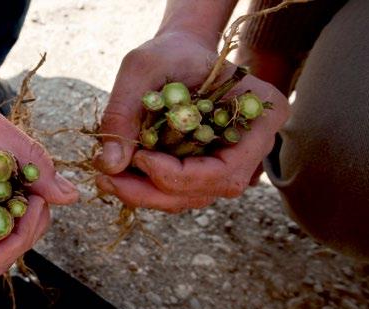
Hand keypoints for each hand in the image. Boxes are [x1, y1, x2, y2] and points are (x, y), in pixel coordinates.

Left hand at [95, 32, 289, 212]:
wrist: (181, 52)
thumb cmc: (168, 51)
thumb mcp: (142, 67)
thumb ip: (124, 111)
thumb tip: (111, 165)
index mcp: (260, 117)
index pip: (227, 169)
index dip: (181, 175)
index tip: (139, 158)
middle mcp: (253, 147)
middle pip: (210, 189)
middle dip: (156, 192)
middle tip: (109, 182)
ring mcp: (233, 161)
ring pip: (193, 196)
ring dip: (147, 195)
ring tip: (107, 180)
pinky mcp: (208, 168)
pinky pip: (182, 191)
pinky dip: (148, 189)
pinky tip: (119, 177)